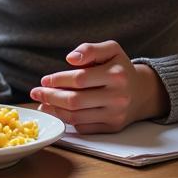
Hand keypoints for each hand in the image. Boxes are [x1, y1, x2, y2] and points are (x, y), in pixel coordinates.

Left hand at [28, 40, 168, 132]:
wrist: (141, 92)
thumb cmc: (119, 68)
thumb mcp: (110, 50)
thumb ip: (90, 49)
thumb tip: (70, 58)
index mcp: (116, 75)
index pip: (79, 79)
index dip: (58, 80)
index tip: (44, 80)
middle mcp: (118, 97)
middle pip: (75, 100)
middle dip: (50, 97)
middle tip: (36, 93)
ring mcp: (115, 115)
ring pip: (76, 117)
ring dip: (54, 110)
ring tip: (42, 103)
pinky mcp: (112, 128)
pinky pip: (83, 127)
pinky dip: (66, 121)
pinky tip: (56, 112)